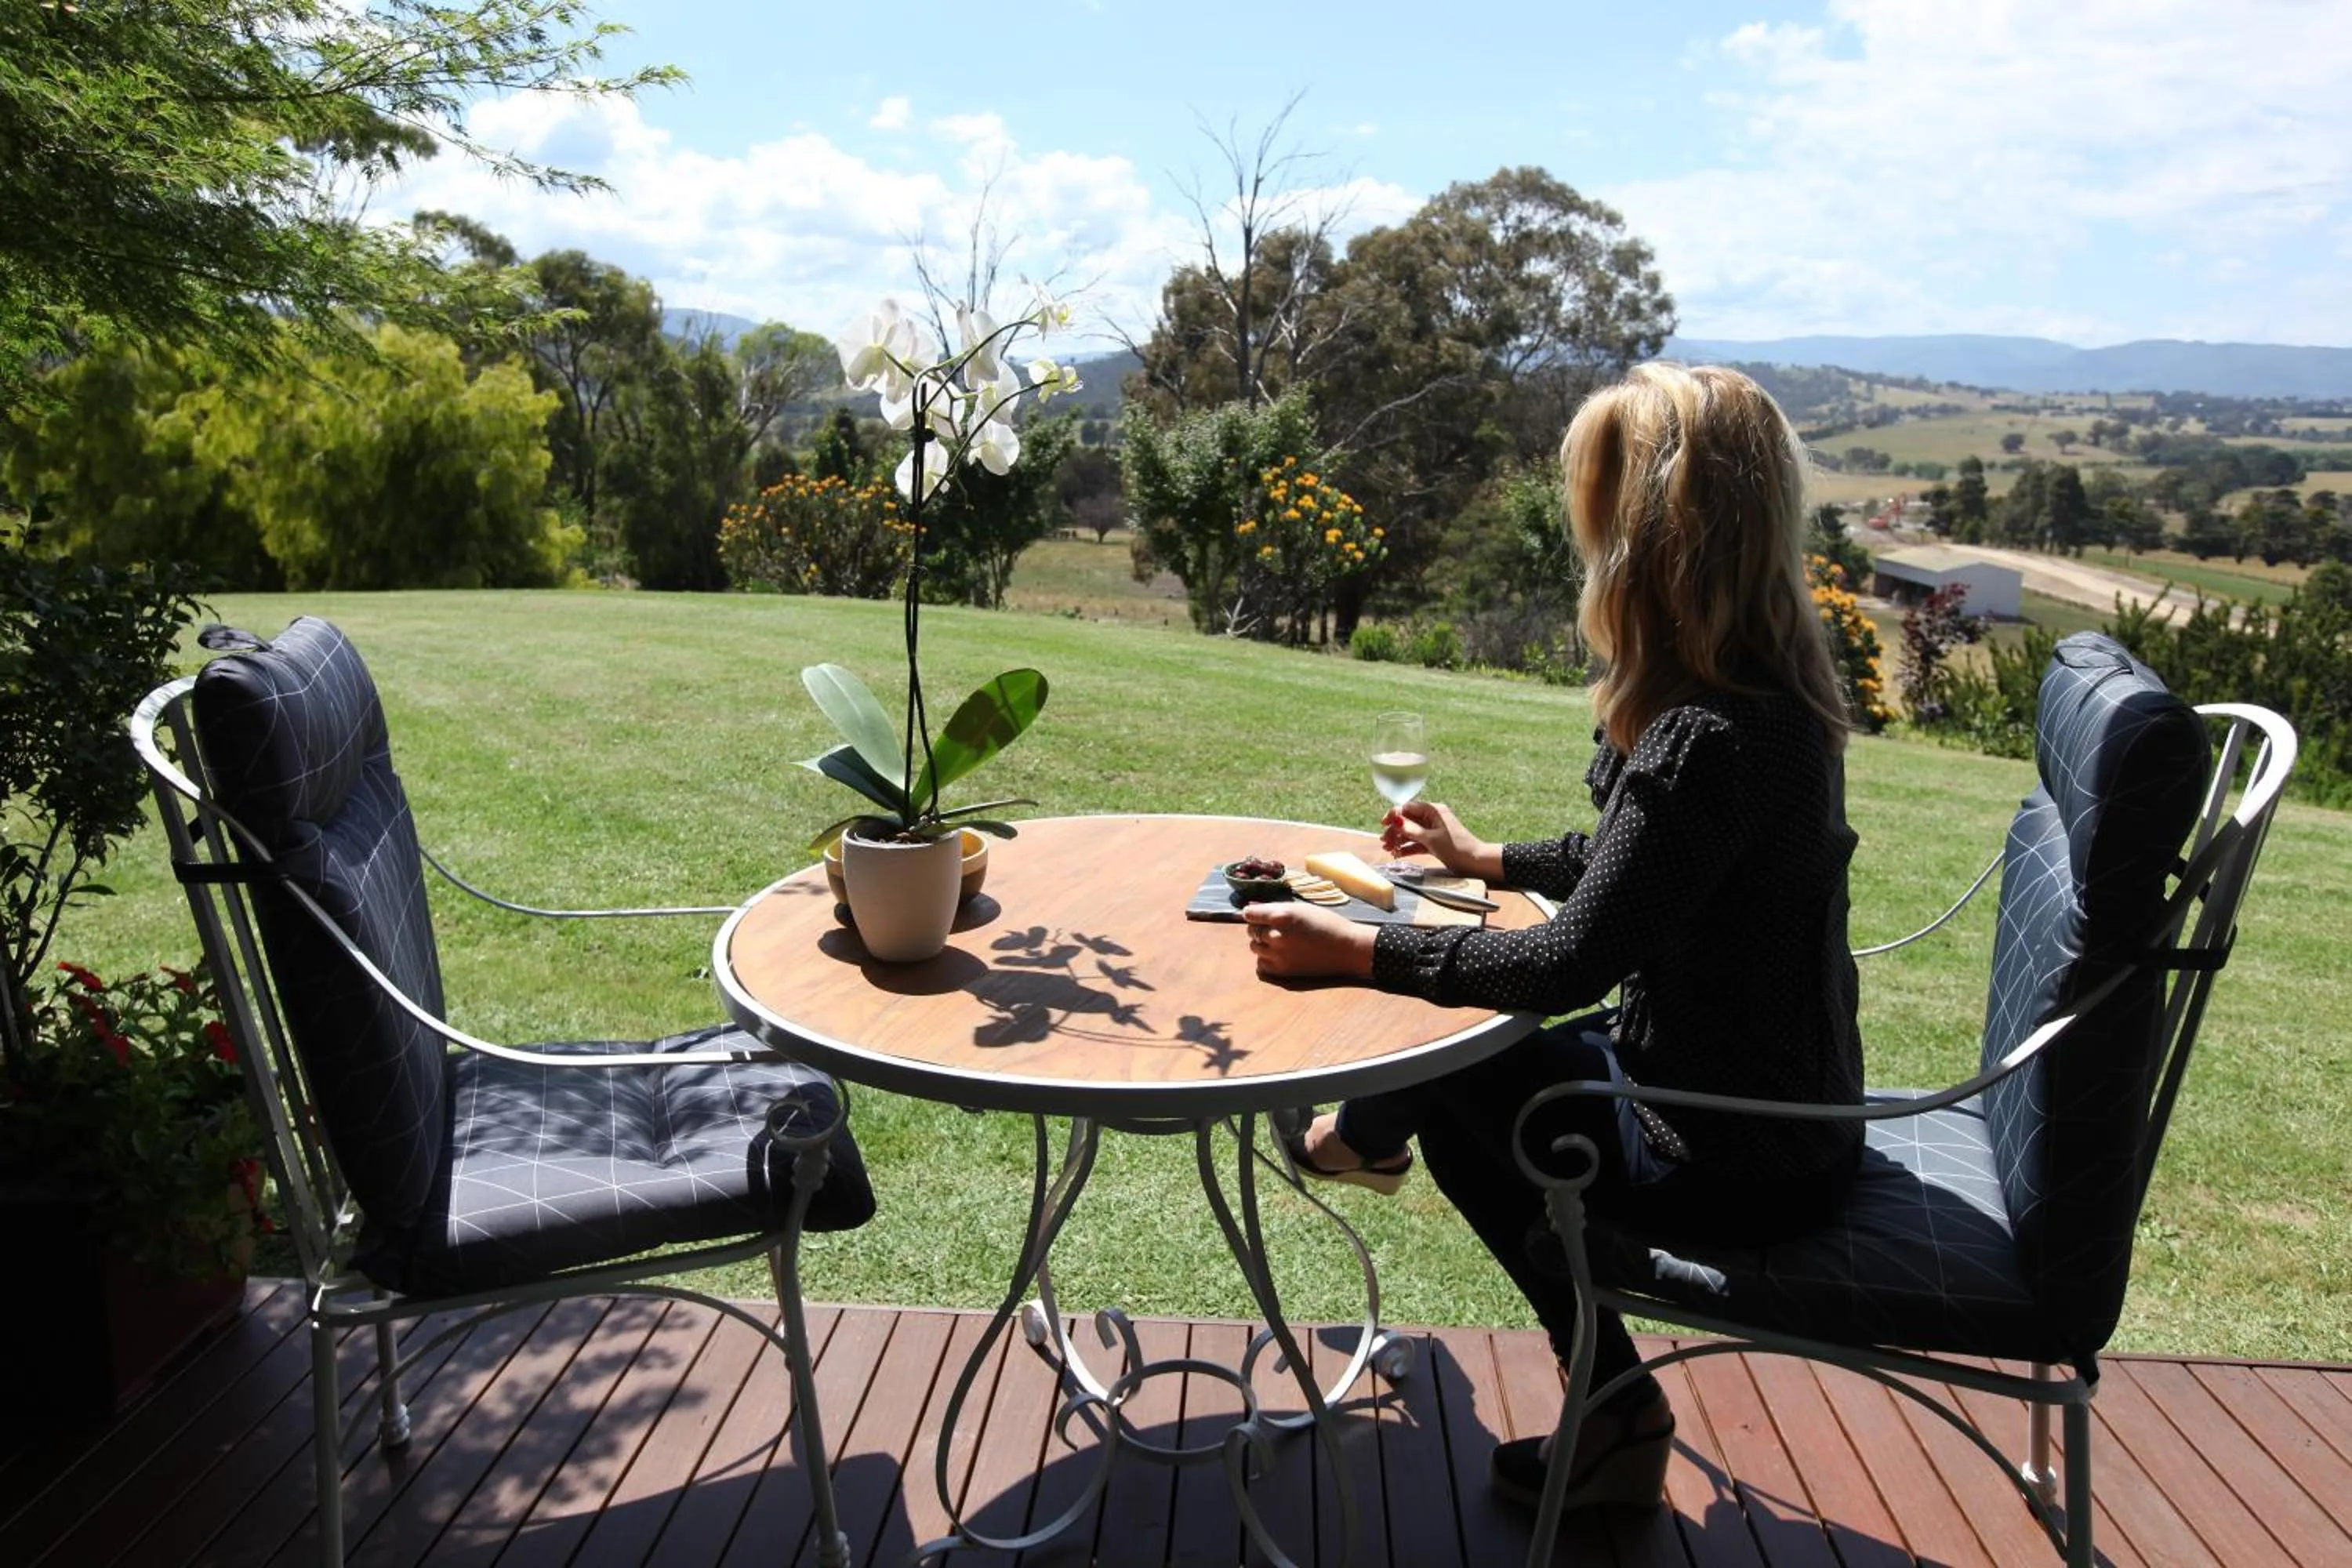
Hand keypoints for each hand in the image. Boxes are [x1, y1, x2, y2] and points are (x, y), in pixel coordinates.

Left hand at [1242, 903, 1375, 979]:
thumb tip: (1251, 906)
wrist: (1347, 948)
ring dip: (1263, 943)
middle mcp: (1276, 936)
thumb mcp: (1301, 908)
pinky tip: (1281, 954)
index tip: (1257, 914)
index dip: (1252, 913)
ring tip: (1281, 941)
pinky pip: (1262, 964)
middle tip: (1275, 928)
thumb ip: (1274, 908)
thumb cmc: (1326, 923)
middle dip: (1259, 927)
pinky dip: (1267, 959)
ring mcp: (1278, 955)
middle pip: (1252, 931)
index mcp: (1281, 916)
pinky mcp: (1283, 971)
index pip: (1250, 913)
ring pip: (1255, 947)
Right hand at [1381, 800, 1497, 878]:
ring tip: (1388, 849)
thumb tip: (1395, 819)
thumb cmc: (1455, 847)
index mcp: (1433, 810)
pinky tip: (1398, 854)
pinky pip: (1417, 843)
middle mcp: (1432, 818)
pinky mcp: (1434, 843)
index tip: (1383, 824)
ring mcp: (1432, 831)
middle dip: (1395, 830)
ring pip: (1411, 833)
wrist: (1475, 862)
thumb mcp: (1431, 838)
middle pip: (1407, 821)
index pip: (1408, 807)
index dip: (1394, 814)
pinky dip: (1408, 848)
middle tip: (1385, 841)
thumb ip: (1411, 829)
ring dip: (1399, 840)